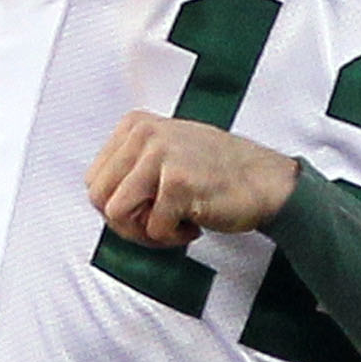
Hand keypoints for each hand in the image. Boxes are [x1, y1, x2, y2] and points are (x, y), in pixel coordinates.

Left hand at [87, 112, 299, 246]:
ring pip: (117, 214)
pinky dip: (172, 237)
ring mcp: (161, 155)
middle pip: (99, 198)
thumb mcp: (165, 151)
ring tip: (173, 224)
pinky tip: (195, 222)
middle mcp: (144, 134)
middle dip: (126, 222)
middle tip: (157, 223)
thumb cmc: (217, 172)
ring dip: (145, 231)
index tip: (146, 209)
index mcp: (135, 125)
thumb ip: (130, 167)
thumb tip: (99, 198)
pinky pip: (153, 228)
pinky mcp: (178, 182)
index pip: (94, 180)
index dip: (117, 206)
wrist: (266, 181)